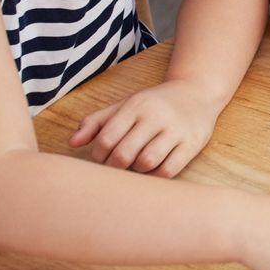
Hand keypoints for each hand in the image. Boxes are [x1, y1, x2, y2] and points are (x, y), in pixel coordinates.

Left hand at [68, 78, 224, 176]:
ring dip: (137, 170)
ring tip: (136, 165)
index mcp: (136, 106)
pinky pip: (168, 169)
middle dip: (115, 166)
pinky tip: (153, 168)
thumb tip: (72, 143)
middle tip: (117, 166)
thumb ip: (96, 122)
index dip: (98, 156)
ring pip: (146, 162)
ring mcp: (176, 130)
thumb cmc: (154, 104)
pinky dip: (156, 175)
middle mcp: (156, 116)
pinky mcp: (191, 144)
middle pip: (124, 154)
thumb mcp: (125, 105)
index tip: (102, 159)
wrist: (198, 93)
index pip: (106, 139)